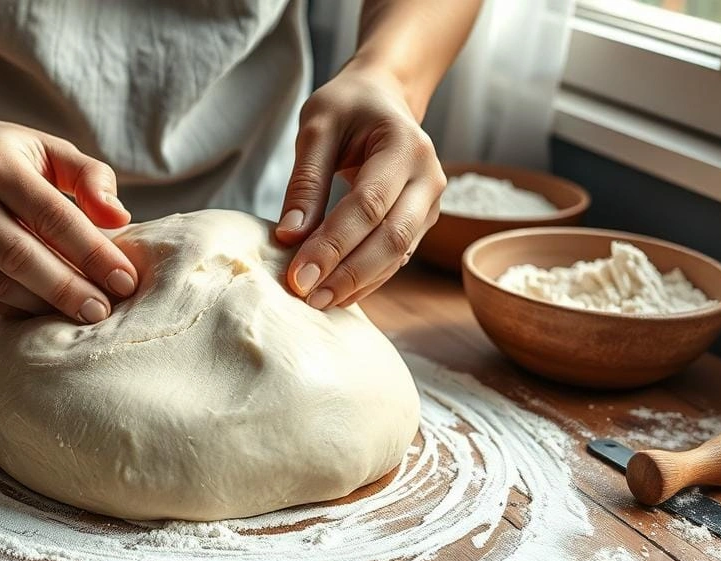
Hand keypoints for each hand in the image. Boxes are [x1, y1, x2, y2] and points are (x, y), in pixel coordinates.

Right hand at [0, 115, 137, 321]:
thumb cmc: (3, 153)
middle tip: (104, 311)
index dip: (93, 253)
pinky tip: (48, 314)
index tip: (125, 280)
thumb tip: (120, 218)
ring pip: (0, 283)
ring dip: (45, 307)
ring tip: (81, 316)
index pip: (53, 217)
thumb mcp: (47, 148)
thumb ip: (90, 176)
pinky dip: (19, 310)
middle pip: (23, 257)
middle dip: (69, 290)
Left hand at [276, 65, 445, 307]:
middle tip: (307, 297)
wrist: (383, 98)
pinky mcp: (420, 222)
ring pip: (398, 254)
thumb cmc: (347, 107)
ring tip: (317, 302)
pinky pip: (396, 258)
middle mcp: (428, 177)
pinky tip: (336, 294)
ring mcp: (430, 203)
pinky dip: (367, 280)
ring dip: (357, 283)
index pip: (369, 205)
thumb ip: (305, 181)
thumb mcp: (316, 127)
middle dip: (347, 273)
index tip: (297, 274)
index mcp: (404, 146)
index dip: (333, 244)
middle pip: (391, 237)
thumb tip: (290, 235)